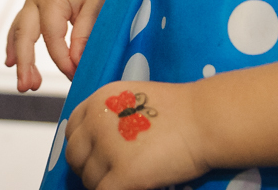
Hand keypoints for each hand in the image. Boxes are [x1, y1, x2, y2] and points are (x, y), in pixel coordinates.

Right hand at [5, 0, 116, 90]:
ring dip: (20, 57)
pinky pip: (21, 25)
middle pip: (25, 35)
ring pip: (19, 31)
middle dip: (26, 63)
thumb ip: (83, 37)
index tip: (73, 75)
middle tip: (28, 87)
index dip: (61, 59)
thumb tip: (73, 65)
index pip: (52, 37)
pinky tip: (12, 61)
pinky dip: (17, 43)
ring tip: (25, 83)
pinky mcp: (35, 2)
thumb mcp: (97, 9)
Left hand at [65, 80, 208, 189]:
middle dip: (90, 166)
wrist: (205, 119)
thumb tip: (91, 142)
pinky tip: (134, 184)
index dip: (84, 144)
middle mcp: (98, 121)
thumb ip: (109, 114)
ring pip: (89, 180)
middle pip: (75, 156)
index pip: (71, 129)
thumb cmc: (179, 109)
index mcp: (100, 99)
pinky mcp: (122, 176)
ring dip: (105, 182)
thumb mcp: (135, 97)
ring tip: (131, 174)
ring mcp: (108, 149)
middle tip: (113, 169)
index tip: (96, 153)